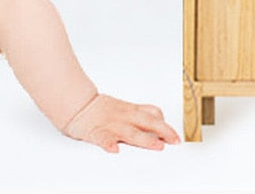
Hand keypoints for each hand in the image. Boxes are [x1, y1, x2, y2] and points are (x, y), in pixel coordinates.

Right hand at [62, 93, 180, 152]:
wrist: (78, 104)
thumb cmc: (102, 108)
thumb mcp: (125, 107)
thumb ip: (140, 113)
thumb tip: (159, 117)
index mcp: (130, 111)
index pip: (152, 114)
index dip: (165, 124)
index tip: (176, 135)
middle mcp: (124, 117)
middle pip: (147, 123)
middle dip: (163, 131)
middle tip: (175, 141)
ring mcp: (111, 125)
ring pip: (130, 132)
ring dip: (144, 139)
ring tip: (156, 146)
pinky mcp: (97, 133)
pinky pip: (103, 139)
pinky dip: (109, 144)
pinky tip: (114, 150)